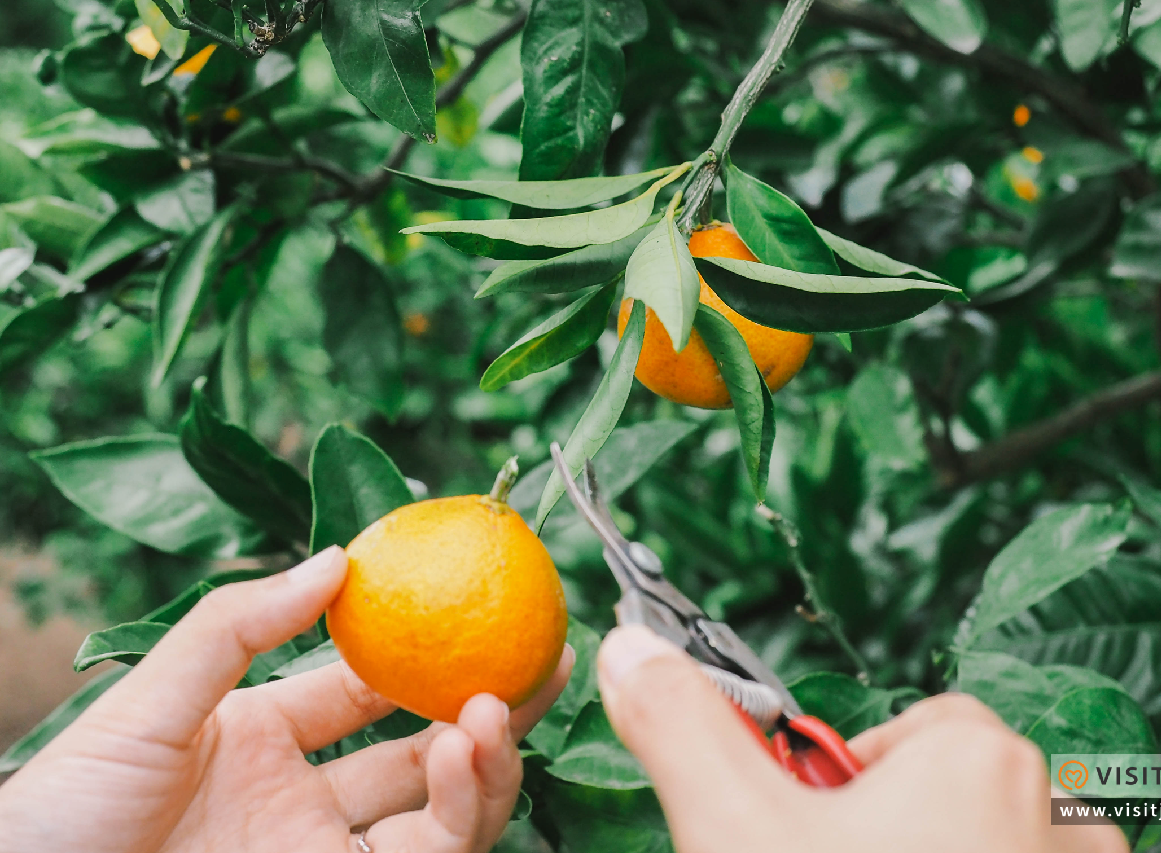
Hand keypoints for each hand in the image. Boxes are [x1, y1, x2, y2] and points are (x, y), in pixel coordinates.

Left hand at [0, 547, 573, 852]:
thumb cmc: (57, 812)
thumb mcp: (147, 703)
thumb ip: (239, 627)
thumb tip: (338, 558)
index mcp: (260, 738)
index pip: (363, 686)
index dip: (422, 650)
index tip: (476, 607)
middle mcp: (302, 798)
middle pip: (422, 749)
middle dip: (489, 705)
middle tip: (545, 655)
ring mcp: (322, 852)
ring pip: (443, 811)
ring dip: (488, 757)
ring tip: (499, 706)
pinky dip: (463, 807)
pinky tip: (467, 754)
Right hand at [596, 625, 1126, 852]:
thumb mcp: (736, 830)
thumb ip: (683, 727)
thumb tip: (633, 651)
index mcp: (976, 758)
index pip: (913, 729)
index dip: (848, 784)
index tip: (809, 836)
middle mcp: (1055, 815)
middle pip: (959, 789)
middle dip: (894, 830)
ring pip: (1001, 843)